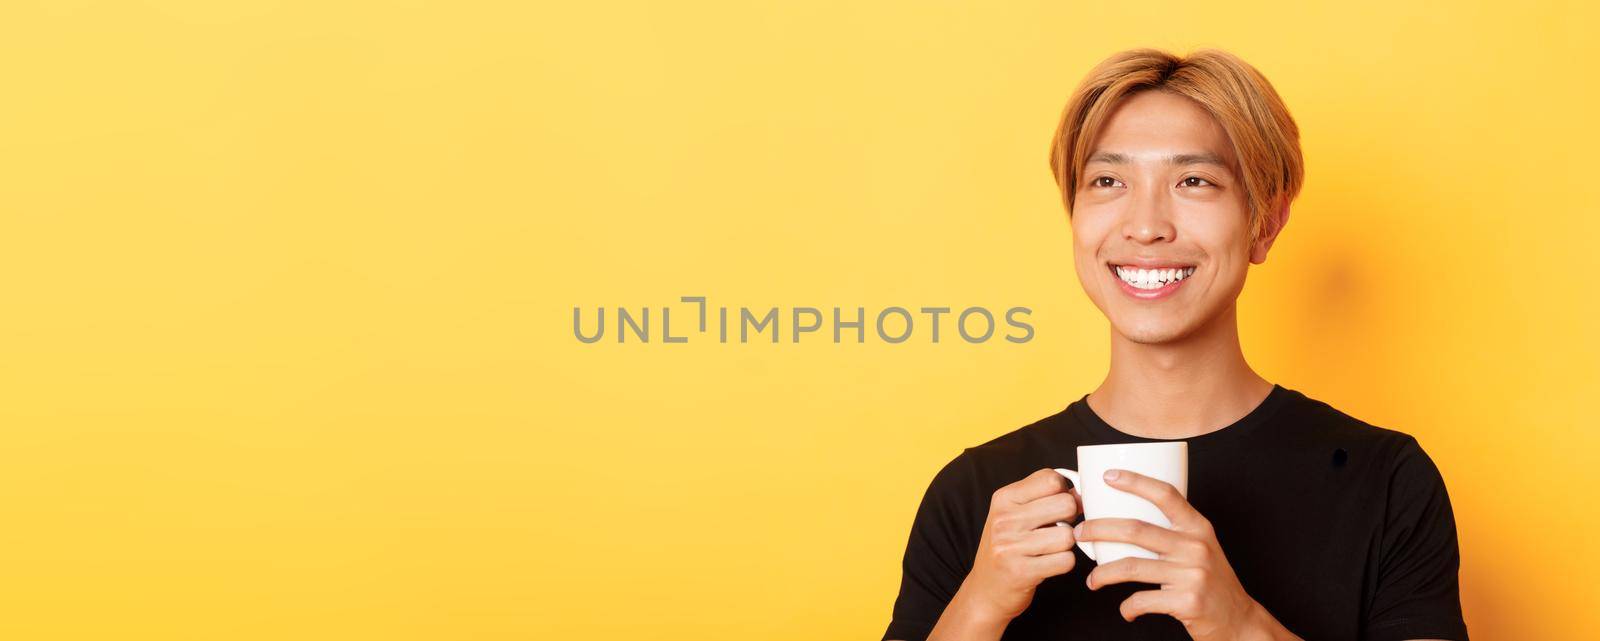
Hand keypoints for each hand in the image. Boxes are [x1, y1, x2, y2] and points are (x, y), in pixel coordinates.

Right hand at [959, 468, 1083, 622]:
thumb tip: (1081, 494)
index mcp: (1004, 498)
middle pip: (1065, 504)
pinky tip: (1049, 563)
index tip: (1056, 506)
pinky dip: (1064, 563)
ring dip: (1066, 545)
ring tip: (1050, 548)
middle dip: (1069, 518)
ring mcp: (1011, 546)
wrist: (986, 589)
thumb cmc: (1007, 547)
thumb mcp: (1014, 513)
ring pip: (1068, 535)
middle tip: (1057, 528)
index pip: (1051, 479)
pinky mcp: (1021, 571)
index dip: (1063, 492)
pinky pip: (1066, 560)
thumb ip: (1044, 498)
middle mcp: (1004, 519)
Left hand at [1073, 469, 1283, 640]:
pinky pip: (1142, 600)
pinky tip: (1126, 610)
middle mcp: (1196, 547)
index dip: (1135, 481)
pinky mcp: (1186, 601)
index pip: (1166, 494)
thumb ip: (1174, 532)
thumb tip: (1125, 516)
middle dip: (1098, 529)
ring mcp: (1192, 574)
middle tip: (1079, 533)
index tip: (1108, 476)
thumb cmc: (1211, 581)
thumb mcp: (1200, 548)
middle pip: (1135, 530)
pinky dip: (1127, 607)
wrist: (1239, 621)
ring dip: (1103, 574)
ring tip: (1092, 580)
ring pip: (1131, 567)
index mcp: (1198, 528)